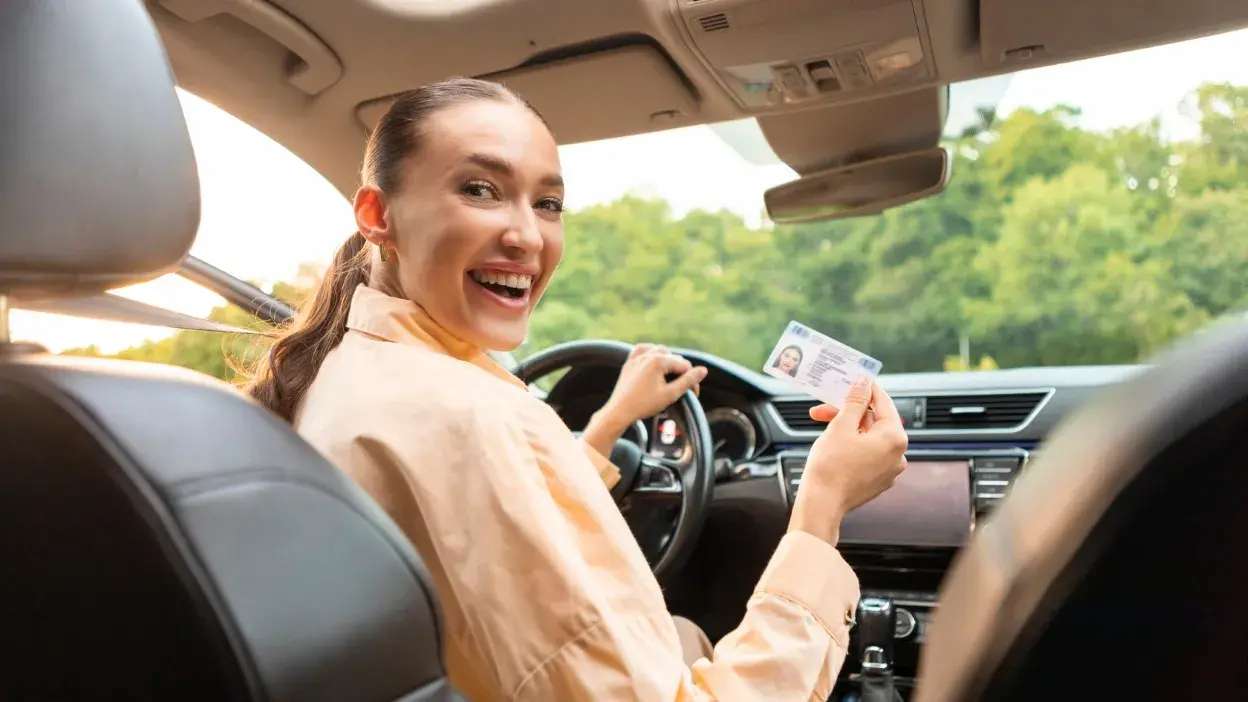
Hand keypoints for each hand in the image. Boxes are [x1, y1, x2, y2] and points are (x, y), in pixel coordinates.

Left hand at [606, 344, 706, 424]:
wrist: (619, 412)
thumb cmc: (644, 404)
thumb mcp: (670, 394)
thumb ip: (688, 381)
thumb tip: (703, 370)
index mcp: (658, 360)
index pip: (684, 365)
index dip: (691, 380)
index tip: (693, 394)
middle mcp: (647, 354)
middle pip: (673, 357)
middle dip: (680, 371)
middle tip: (682, 388)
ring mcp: (636, 357)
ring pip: (659, 351)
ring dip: (668, 360)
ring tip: (670, 377)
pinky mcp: (629, 362)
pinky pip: (643, 350)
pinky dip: (650, 353)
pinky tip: (654, 361)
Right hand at [788, 377, 908, 545]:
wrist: (822, 504)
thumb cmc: (830, 466)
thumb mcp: (841, 426)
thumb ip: (855, 401)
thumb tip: (864, 383)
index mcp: (894, 438)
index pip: (883, 402)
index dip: (865, 388)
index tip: (854, 379)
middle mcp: (898, 454)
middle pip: (874, 421)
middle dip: (848, 412)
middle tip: (825, 407)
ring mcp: (889, 470)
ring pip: (869, 438)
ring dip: (848, 428)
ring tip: (824, 426)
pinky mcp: (878, 481)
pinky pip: (868, 454)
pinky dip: (853, 445)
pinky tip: (833, 444)